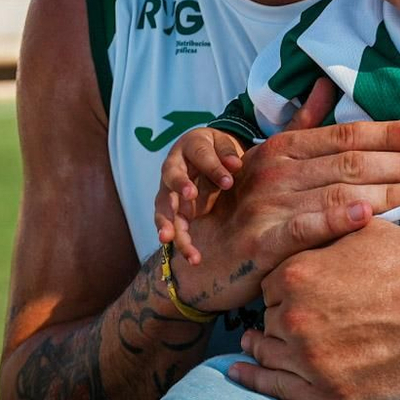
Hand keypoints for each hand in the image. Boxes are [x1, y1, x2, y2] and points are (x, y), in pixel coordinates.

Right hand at [153, 126, 245, 264]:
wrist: (202, 156)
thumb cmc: (214, 149)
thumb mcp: (222, 143)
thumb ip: (227, 153)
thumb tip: (235, 165)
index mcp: (188, 146)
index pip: (200, 154)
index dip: (213, 167)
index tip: (228, 181)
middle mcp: (173, 168)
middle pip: (171, 177)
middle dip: (179, 185)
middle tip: (190, 194)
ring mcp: (169, 190)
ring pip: (164, 206)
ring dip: (166, 221)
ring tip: (168, 237)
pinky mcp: (172, 210)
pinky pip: (171, 225)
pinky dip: (178, 240)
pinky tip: (190, 256)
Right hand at [166, 79, 399, 314]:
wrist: (198, 258)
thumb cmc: (240, 207)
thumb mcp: (266, 159)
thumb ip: (300, 122)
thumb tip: (324, 82)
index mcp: (282, 147)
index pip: (345, 134)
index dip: (387, 132)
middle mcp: (277, 170)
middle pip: (350, 160)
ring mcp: (269, 204)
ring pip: (337, 190)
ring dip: (387, 189)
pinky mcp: (263, 241)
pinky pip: (305, 227)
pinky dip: (337, 218)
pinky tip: (368, 214)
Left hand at [231, 221, 399, 399]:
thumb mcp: (366, 232)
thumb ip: (328, 227)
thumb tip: (313, 213)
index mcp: (297, 272)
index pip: (271, 282)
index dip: (285, 285)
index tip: (298, 288)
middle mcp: (293, 315)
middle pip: (268, 316)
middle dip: (279, 314)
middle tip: (296, 315)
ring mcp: (307, 356)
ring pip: (267, 350)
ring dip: (263, 345)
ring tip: (253, 344)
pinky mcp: (326, 389)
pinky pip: (275, 386)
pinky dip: (253, 379)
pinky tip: (240, 374)